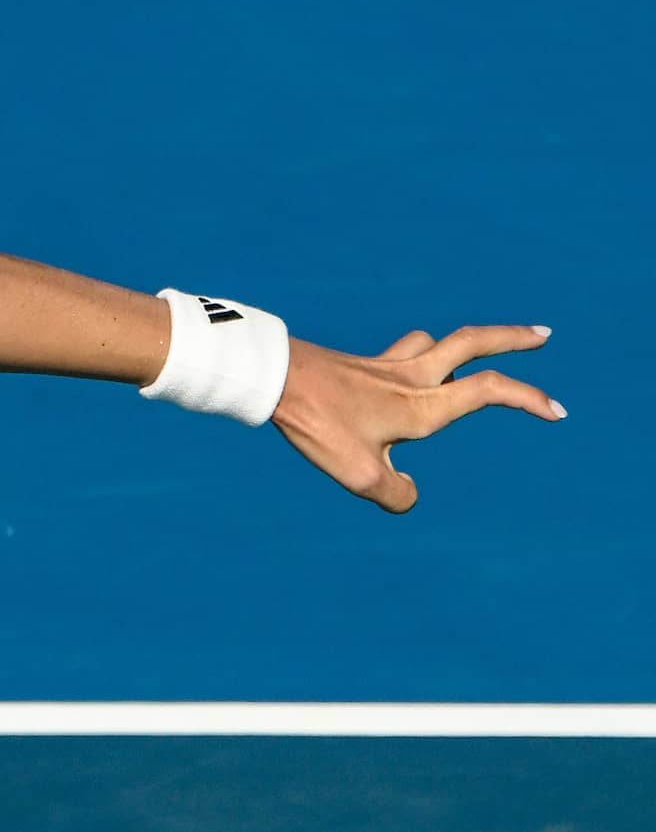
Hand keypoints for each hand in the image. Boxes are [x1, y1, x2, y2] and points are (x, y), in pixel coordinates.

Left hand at [271, 325, 561, 512]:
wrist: (273, 381)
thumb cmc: (318, 424)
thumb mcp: (360, 474)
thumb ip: (396, 494)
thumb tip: (411, 496)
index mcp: (421, 405)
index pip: (488, 391)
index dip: (527, 398)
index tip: (557, 410)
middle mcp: (410, 379)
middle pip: (472, 343)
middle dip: (511, 339)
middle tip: (542, 335)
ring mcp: (383, 367)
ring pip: (434, 342)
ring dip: (462, 342)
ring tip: (474, 348)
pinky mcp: (357, 365)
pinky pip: (400, 351)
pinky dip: (417, 352)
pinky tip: (402, 363)